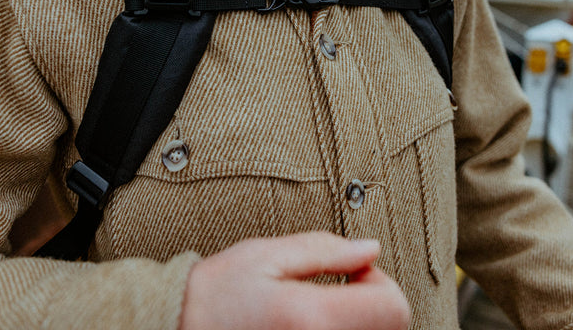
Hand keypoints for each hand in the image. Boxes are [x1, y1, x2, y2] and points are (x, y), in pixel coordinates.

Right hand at [179, 232, 410, 329]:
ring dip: (357, 321)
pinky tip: (312, 326)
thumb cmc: (217, 296)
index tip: (350, 272)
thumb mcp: (268, 255)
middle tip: (332, 290)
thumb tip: (370, 250)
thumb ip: (325, 250)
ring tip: (317, 311)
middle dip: (370, 302)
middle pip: (391, 328)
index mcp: (316, 319)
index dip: (377, 279)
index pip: (394, 307)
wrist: (179, 329)